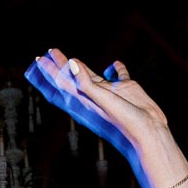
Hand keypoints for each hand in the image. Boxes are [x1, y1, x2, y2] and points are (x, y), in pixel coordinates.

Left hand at [25, 50, 168, 172]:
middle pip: (71, 79)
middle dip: (59, 66)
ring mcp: (110, 94)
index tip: (38, 59)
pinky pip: (119, 76)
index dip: (49, 72)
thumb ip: (87, 83)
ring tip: (71, 58)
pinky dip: (116, 69)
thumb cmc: (125, 123)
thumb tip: (72, 63)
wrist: (149, 134)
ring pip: (92, 77)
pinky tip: (114, 65)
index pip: (61, 83)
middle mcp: (94, 97)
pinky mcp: (126, 90)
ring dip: (81, 67)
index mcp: (84, 102)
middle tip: (48, 52)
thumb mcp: (104, 101)